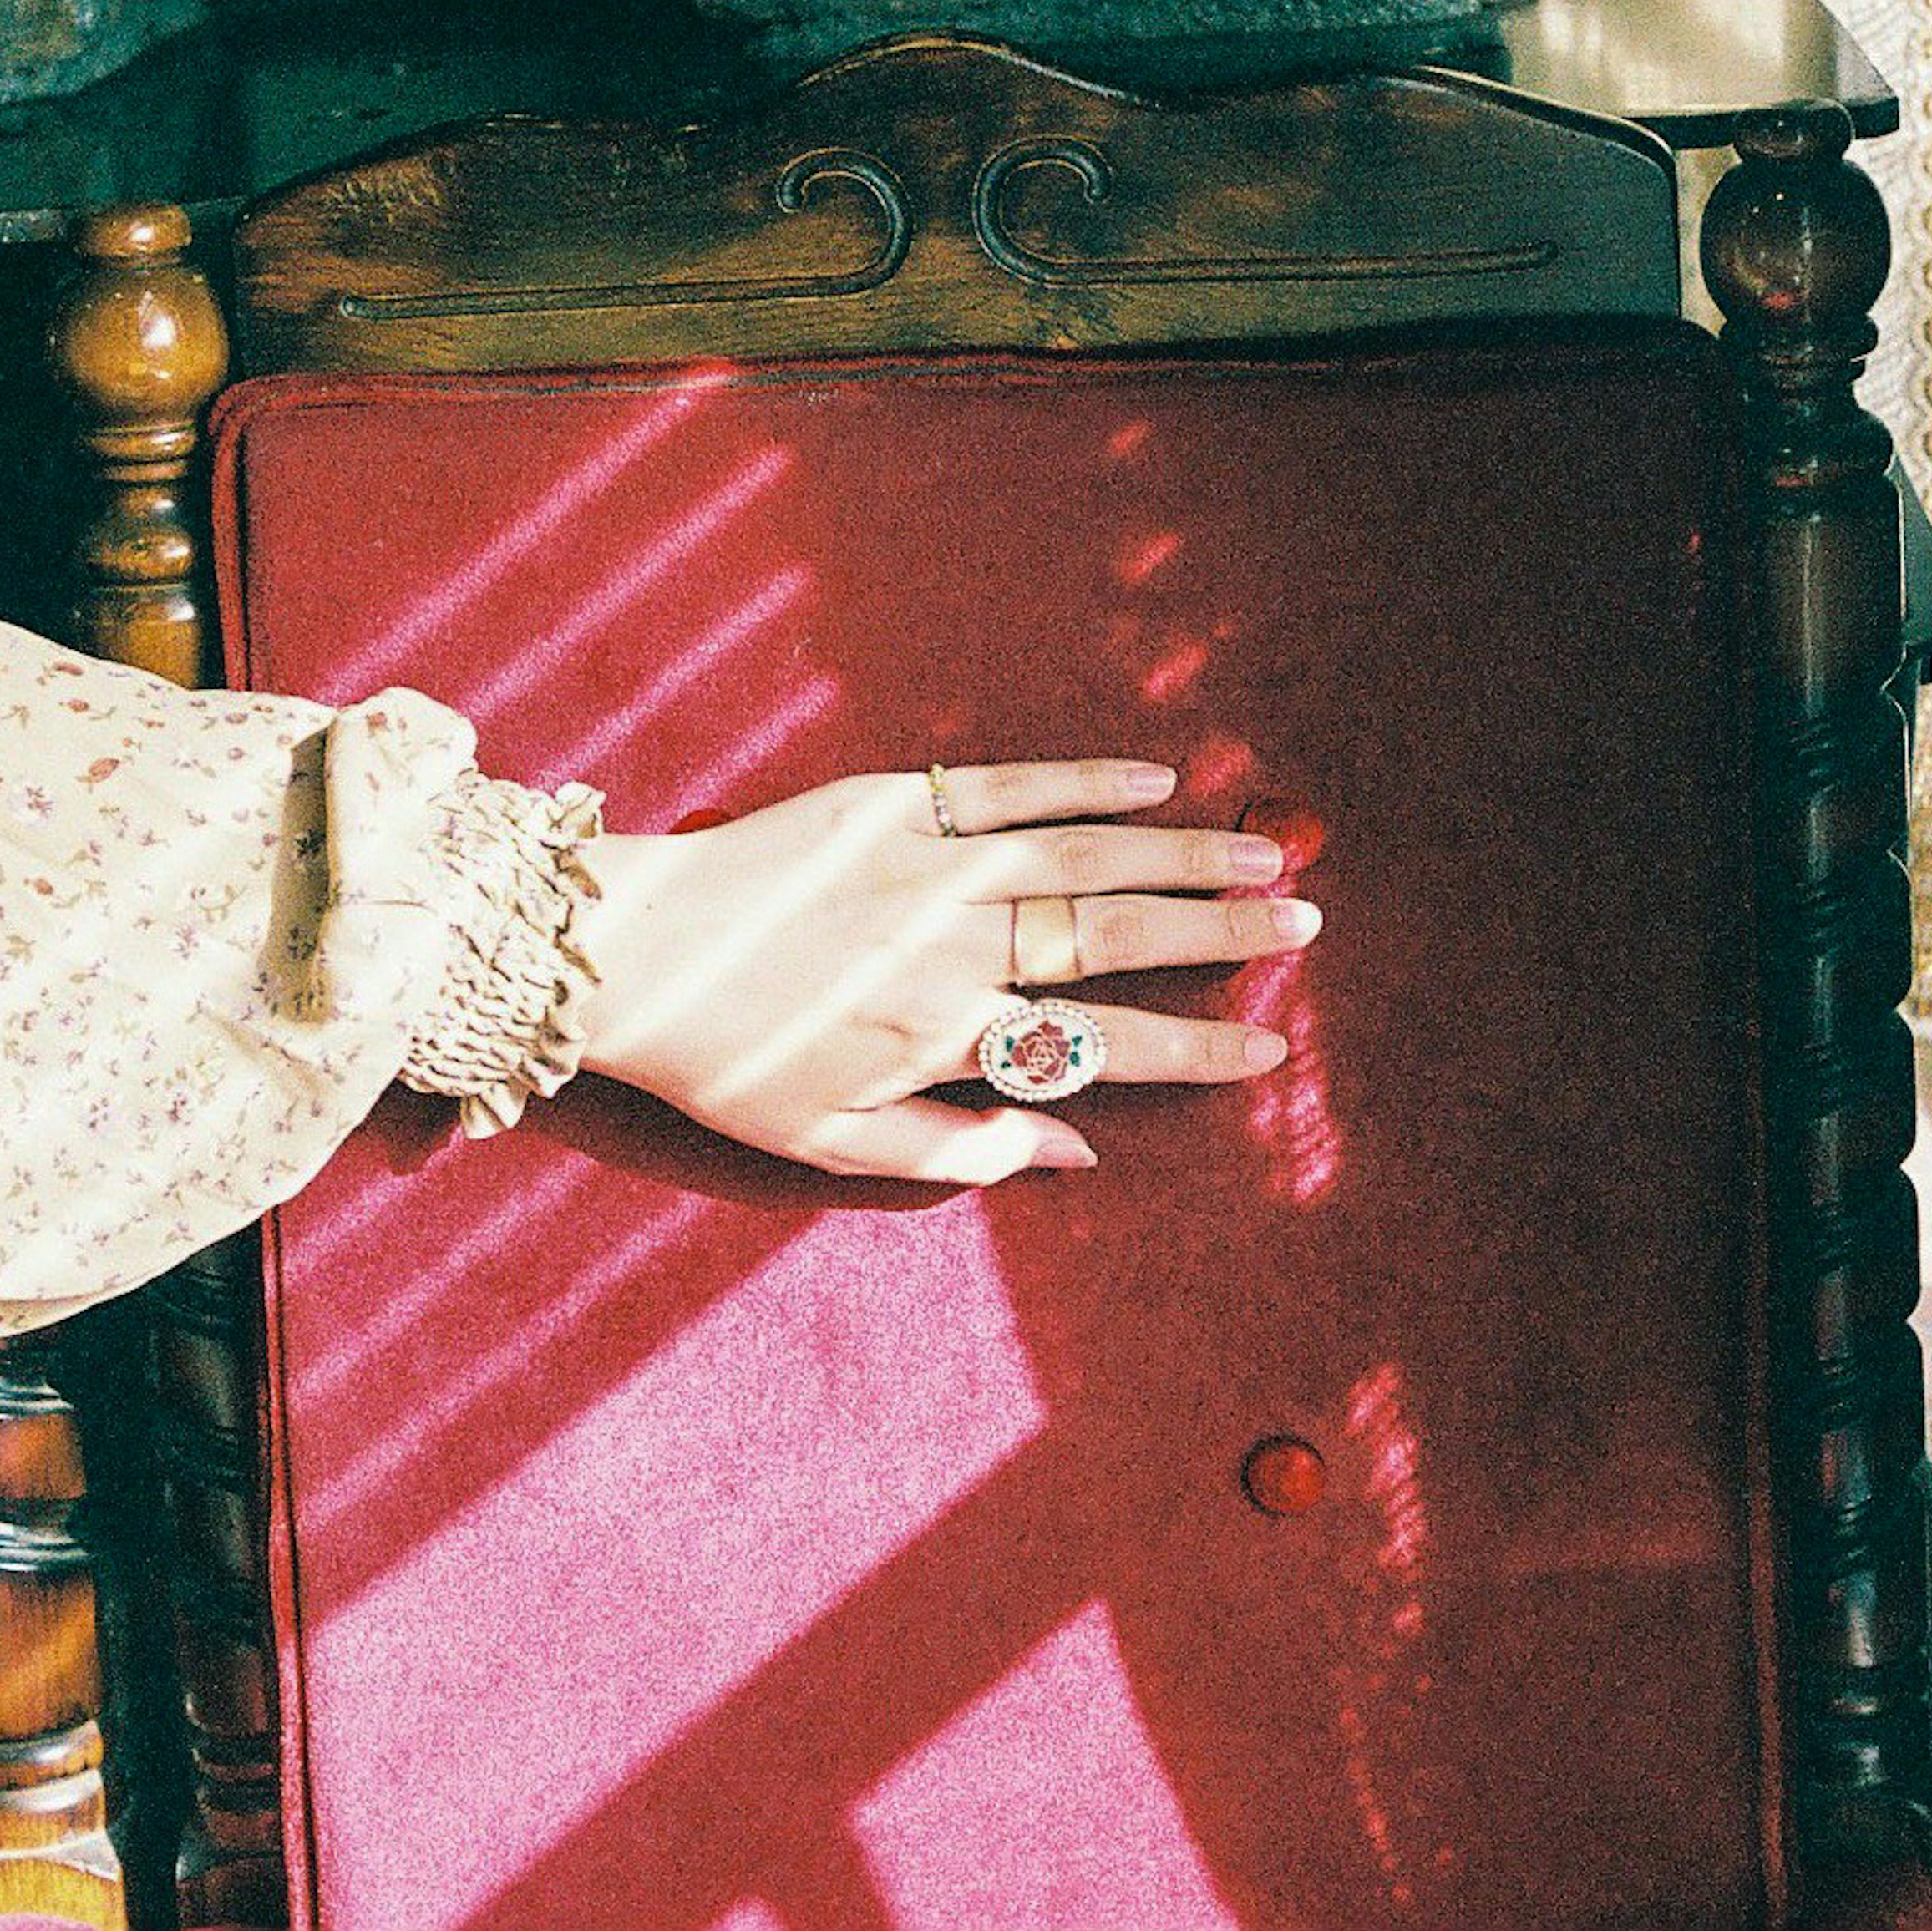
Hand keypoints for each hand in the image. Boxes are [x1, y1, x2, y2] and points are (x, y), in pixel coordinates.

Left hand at [563, 759, 1321, 1184]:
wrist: (628, 957)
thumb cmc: (730, 1064)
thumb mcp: (837, 1144)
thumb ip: (967, 1149)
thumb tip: (1080, 1151)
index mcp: (943, 1038)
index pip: (1102, 1047)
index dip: (1196, 1049)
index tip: (1269, 1047)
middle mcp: (951, 948)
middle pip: (1116, 940)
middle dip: (1222, 933)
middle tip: (1304, 922)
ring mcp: (927, 867)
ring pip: (1082, 856)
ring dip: (1182, 855)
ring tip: (1264, 853)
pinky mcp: (892, 804)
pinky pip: (1007, 787)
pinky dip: (1086, 781)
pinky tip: (1157, 779)